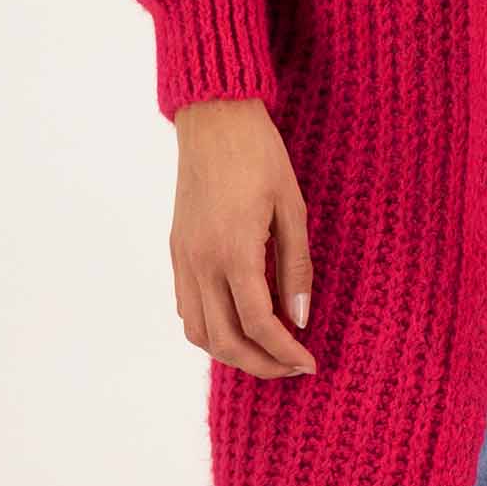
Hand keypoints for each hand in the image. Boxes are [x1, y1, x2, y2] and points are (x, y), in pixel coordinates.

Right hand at [170, 99, 317, 379]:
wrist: (214, 118)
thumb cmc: (260, 154)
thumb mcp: (292, 207)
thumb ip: (295, 267)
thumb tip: (300, 319)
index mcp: (234, 251)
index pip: (259, 325)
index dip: (285, 353)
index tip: (309, 364)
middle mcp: (201, 262)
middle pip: (225, 341)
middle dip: (260, 365)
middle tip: (291, 367)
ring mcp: (184, 258)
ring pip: (198, 332)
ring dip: (231, 352)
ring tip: (267, 352)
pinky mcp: (177, 249)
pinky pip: (187, 307)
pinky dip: (210, 329)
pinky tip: (238, 322)